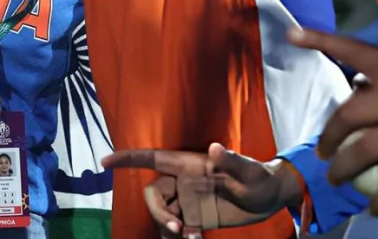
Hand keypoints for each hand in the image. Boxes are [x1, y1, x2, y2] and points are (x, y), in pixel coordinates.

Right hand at [102, 143, 299, 237]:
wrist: (272, 199)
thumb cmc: (262, 178)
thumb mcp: (250, 171)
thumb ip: (232, 161)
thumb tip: (214, 148)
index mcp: (190, 164)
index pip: (153, 158)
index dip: (128, 159)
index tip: (105, 162)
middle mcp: (185, 182)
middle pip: (154, 194)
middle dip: (158, 211)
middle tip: (176, 228)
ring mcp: (190, 200)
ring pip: (162, 213)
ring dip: (168, 227)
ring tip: (190, 236)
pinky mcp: (197, 217)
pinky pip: (177, 228)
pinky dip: (182, 237)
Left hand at [289, 28, 377, 215]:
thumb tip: (352, 90)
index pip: (357, 51)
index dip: (323, 41)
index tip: (292, 34)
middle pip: (349, 112)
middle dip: (329, 136)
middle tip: (323, 152)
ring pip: (366, 150)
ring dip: (344, 169)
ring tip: (337, 178)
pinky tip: (375, 207)